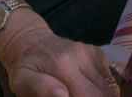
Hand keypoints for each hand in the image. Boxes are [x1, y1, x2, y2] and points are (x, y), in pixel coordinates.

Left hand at [0, 20, 117, 96]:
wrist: (30, 40)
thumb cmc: (25, 67)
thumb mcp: (22, 81)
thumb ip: (40, 88)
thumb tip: (61, 94)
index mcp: (62, 66)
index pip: (89, 96)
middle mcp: (80, 55)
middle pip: (102, 93)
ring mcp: (90, 52)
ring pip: (108, 86)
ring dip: (100, 96)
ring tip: (81, 94)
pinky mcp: (96, 51)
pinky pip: (108, 76)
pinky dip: (102, 87)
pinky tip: (87, 88)